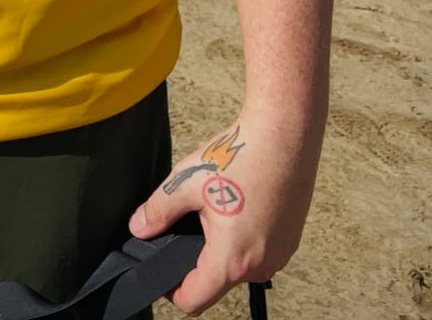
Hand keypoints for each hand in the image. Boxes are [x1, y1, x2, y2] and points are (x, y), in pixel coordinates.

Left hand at [127, 113, 318, 314]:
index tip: (163, 270)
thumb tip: (140, 228)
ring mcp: (281, 253)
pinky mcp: (290, 238)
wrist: (284, 132)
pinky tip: (239, 205)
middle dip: (198, 261)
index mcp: (233, 260)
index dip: (171, 290)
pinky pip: (259, 251)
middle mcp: (262, 265)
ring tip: (216, 209)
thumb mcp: (187, 182)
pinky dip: (245, 237)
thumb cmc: (243, 155)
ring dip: (223, 249)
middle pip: (218, 284)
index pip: (194, 300)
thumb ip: (159, 211)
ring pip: (240, 266)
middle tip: (190, 223)